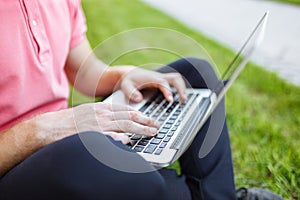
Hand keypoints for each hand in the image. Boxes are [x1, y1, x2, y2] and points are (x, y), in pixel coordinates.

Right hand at [35, 102, 159, 144]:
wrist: (47, 127)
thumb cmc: (66, 121)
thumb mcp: (86, 113)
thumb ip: (101, 116)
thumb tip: (115, 123)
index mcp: (100, 109)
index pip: (124, 109)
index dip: (138, 113)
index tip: (147, 117)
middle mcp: (101, 115)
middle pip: (128, 116)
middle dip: (145, 120)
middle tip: (156, 125)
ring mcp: (97, 125)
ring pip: (124, 125)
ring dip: (140, 129)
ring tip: (151, 132)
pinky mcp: (90, 136)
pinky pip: (108, 137)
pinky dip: (119, 138)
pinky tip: (128, 141)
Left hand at [120, 67, 186, 102]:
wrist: (129, 73)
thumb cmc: (129, 80)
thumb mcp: (126, 86)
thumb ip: (131, 92)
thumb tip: (139, 99)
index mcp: (152, 78)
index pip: (163, 83)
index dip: (167, 91)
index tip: (170, 100)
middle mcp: (159, 77)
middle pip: (174, 78)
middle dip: (181, 87)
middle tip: (183, 99)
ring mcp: (162, 78)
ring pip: (176, 78)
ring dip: (182, 87)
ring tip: (184, 99)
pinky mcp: (162, 81)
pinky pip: (174, 82)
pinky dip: (179, 88)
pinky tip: (180, 97)